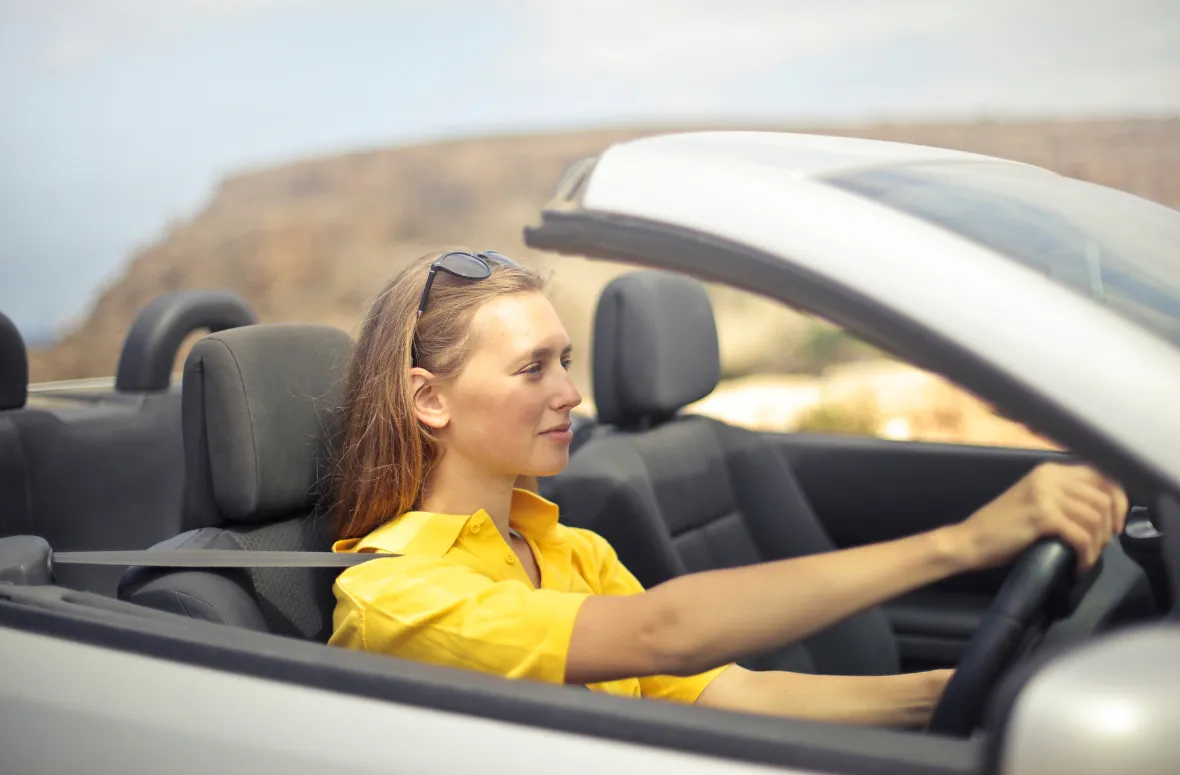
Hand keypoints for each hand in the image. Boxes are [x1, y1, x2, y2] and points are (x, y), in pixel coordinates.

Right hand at [951, 462, 1127, 572]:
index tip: (1117, 524)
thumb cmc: (1002, 528)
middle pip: (1103, 498)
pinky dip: (1085, 556)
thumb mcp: (1036, 502)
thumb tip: (1104, 511)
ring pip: (1095, 518)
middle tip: (1100, 547)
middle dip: (1109, 527)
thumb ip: (1064, 498)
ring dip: (1097, 544)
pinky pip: (1081, 536)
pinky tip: (1078, 566)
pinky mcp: (1042, 516)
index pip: (1102, 476)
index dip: (1118, 500)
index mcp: (1049, 471)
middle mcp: (1049, 476)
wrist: (970, 540)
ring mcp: (1045, 495)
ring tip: (1086, 558)